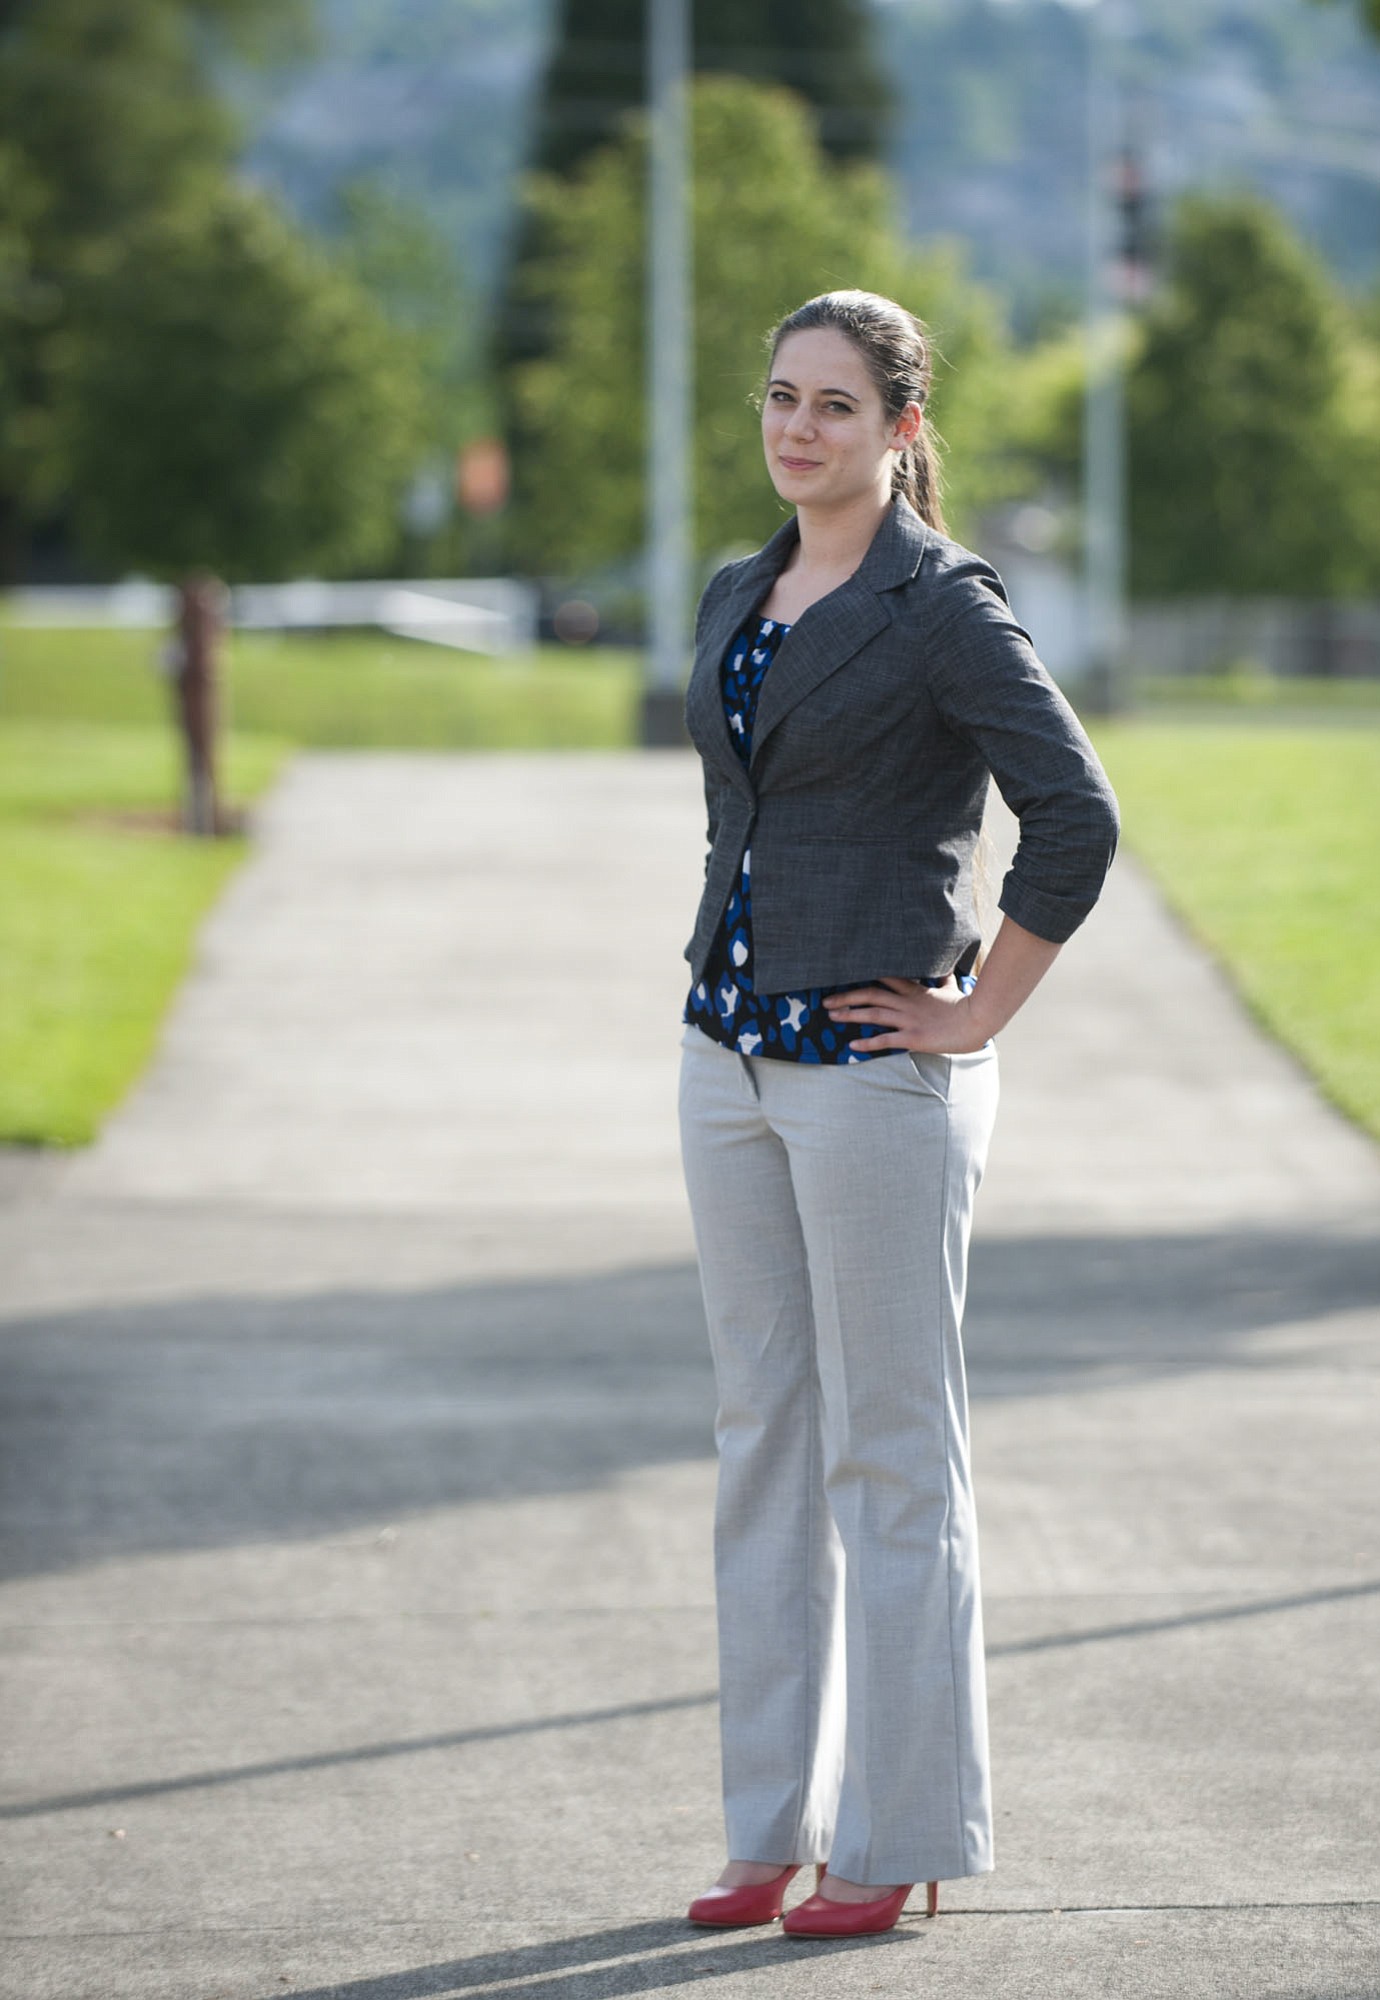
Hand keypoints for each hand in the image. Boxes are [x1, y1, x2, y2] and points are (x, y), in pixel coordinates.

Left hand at [824, 975, 988, 1055]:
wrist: (977, 1021)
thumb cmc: (965, 1007)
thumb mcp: (952, 989)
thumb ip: (943, 980)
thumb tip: (945, 971)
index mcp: (914, 990)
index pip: (884, 978)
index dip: (862, 978)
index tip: (844, 978)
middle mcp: (906, 1002)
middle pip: (870, 995)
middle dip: (846, 997)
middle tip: (826, 1001)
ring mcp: (908, 1019)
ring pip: (872, 1014)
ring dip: (850, 1015)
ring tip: (832, 1017)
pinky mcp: (912, 1037)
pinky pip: (885, 1040)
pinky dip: (867, 1043)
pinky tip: (852, 1046)